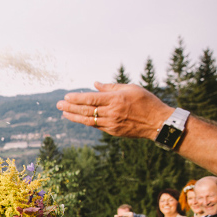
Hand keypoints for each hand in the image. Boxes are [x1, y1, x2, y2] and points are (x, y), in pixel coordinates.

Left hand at [56, 82, 173, 139]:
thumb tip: (95, 84)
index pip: (91, 99)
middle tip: (58, 104)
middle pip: (86, 110)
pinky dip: (86, 121)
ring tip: (63, 112)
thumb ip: (111, 87)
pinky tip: (78, 118)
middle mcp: (112, 112)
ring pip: (88, 120)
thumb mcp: (131, 88)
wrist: (158, 122)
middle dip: (70, 107)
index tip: (66, 96)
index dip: (77, 98)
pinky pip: (96, 126)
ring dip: (74, 116)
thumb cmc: (146, 101)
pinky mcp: (113, 131)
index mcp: (116, 99)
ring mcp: (111, 123)